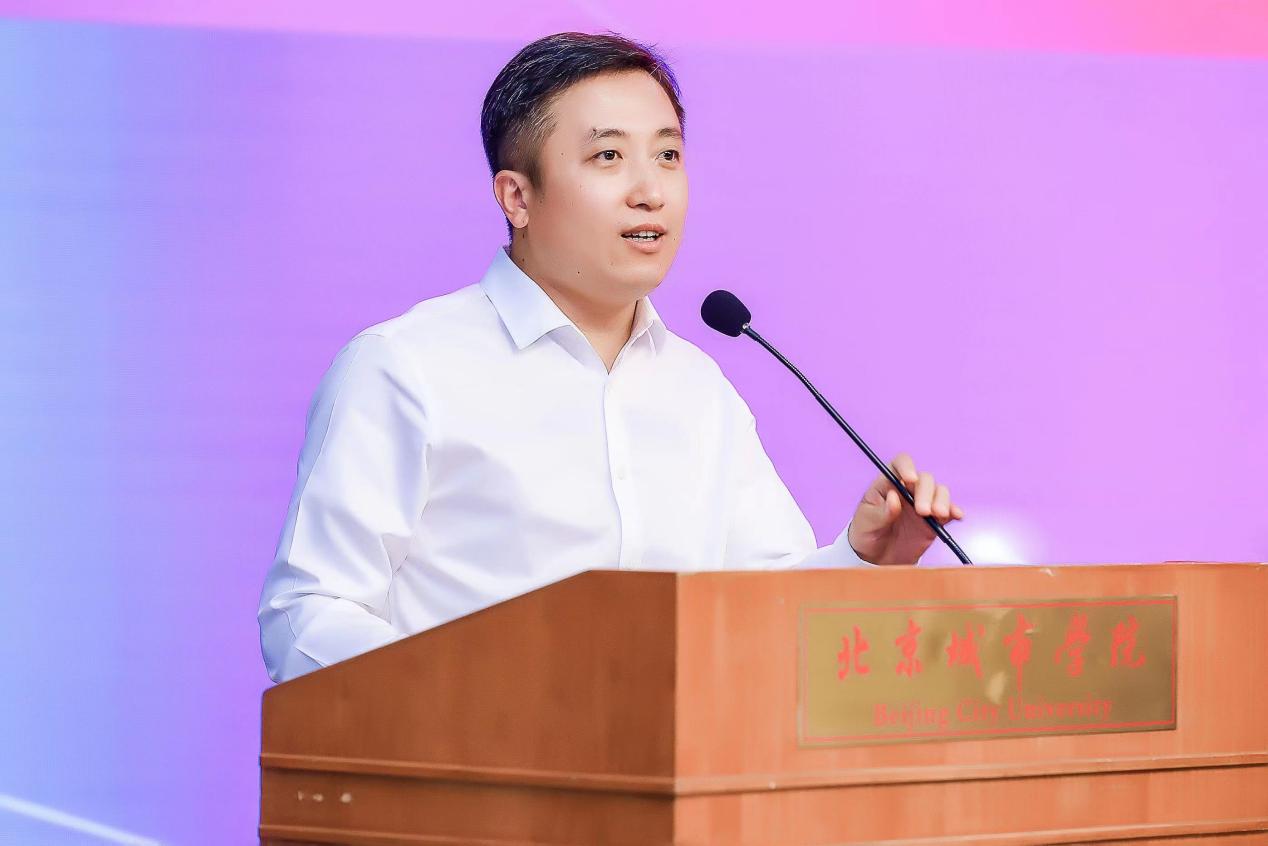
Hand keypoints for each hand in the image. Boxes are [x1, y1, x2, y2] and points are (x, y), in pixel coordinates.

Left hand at [846, 453, 963, 565]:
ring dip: (942, 500)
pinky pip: (948, 510)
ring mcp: (922, 503)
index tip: (910, 479)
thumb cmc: (866, 534)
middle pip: (924, 479)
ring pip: (939, 491)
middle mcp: (907, 490)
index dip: (906, 467)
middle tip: (922, 511)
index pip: (899, 464)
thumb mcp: (867, 522)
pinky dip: (954, 511)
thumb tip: (894, 498)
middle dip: (926, 493)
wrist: (876, 558)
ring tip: (937, 515)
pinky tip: (956, 515)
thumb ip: (881, 512)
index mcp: (887, 484)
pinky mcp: (934, 520)